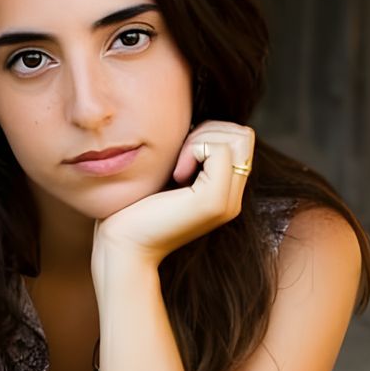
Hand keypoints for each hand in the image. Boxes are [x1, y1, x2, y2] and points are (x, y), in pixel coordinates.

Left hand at [91, 119, 256, 269]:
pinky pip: (220, 149)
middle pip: (244, 135)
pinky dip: (195, 149)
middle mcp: (232, 199)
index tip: (179, 155)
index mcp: (224, 193)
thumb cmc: (135, 209)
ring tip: (178, 167)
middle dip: (210, 131)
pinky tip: (176, 174)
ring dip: (203, 138)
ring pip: (239, 137)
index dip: (210, 133)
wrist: (124, 247)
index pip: (241, 140)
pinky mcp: (214, 201)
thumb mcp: (168, 175)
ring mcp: (227, 201)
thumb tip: (196, 123)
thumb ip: (188, 155)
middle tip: (179, 157)